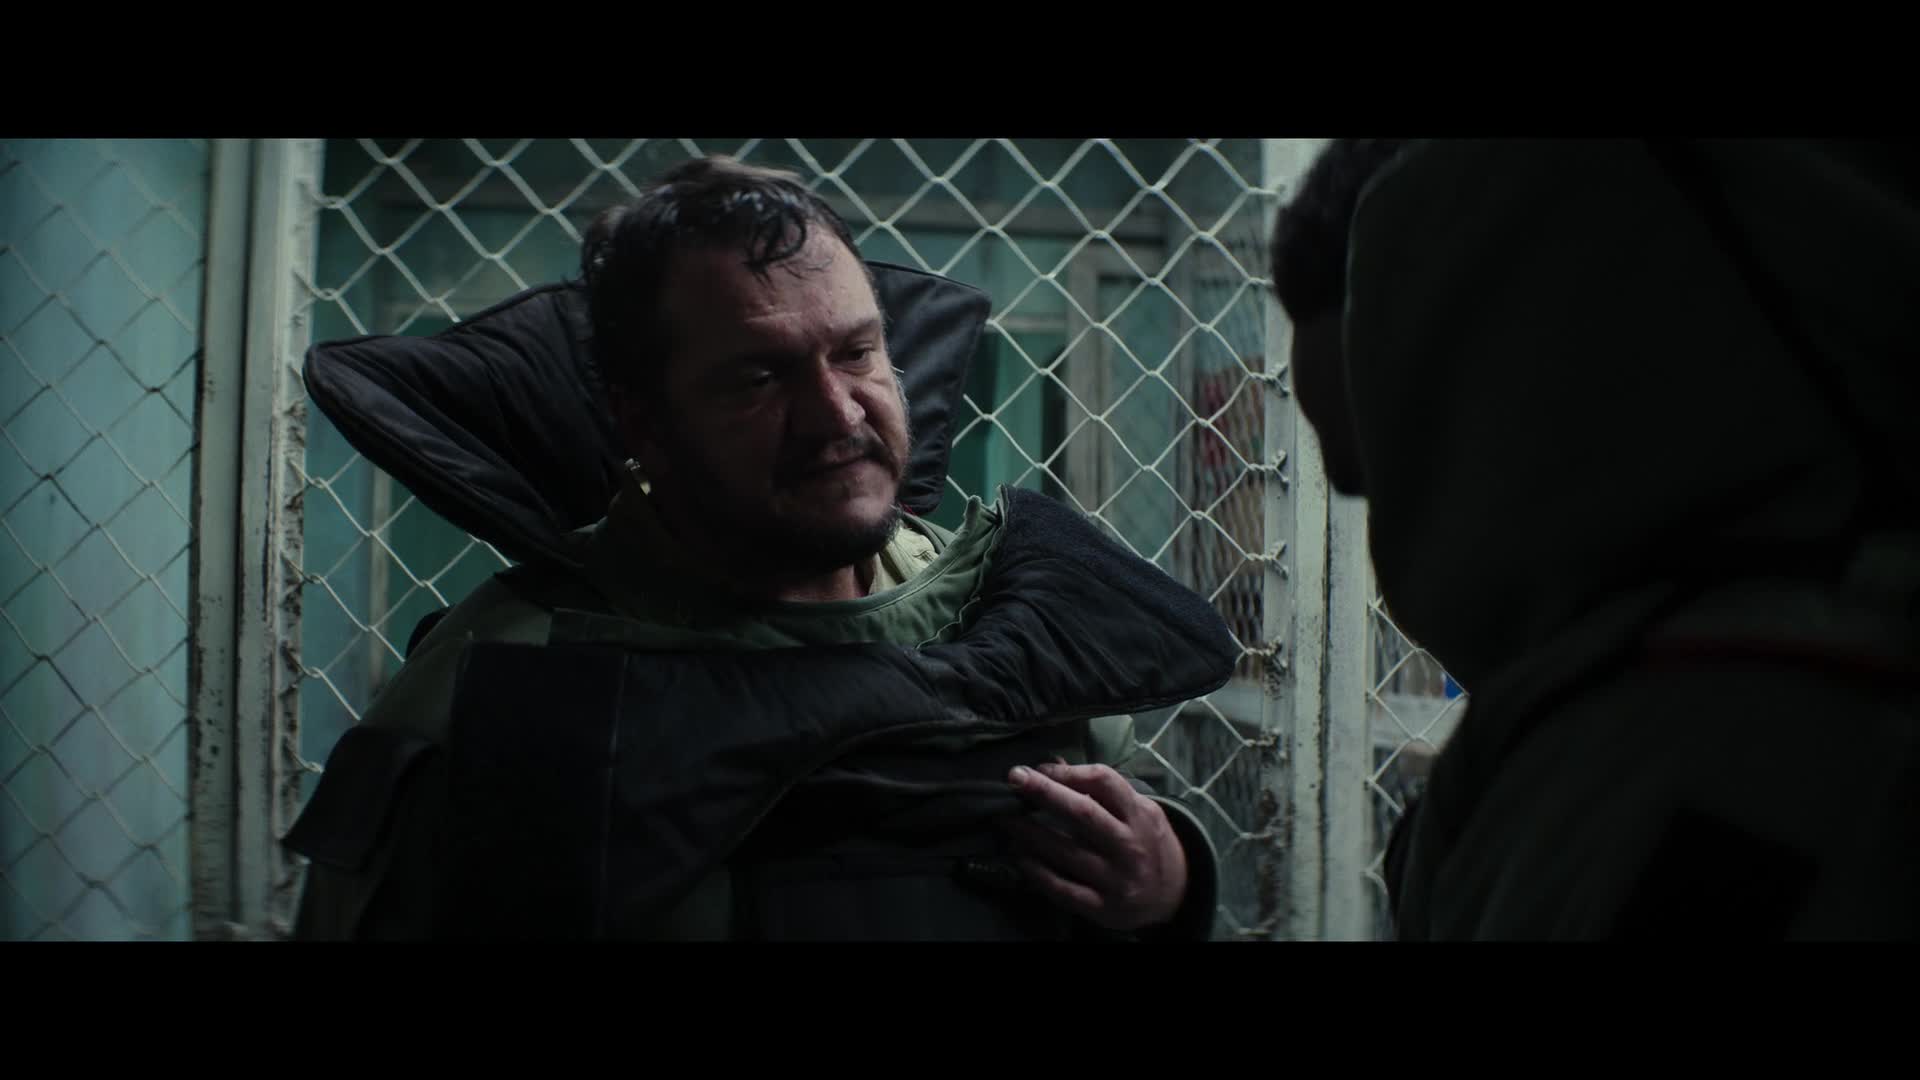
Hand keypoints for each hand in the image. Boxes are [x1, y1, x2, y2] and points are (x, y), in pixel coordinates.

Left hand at [1000, 762, 1187, 931]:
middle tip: (1013, 777)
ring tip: (1004, 819)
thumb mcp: (1137, 810)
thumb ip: (1100, 790)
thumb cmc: (1147, 841)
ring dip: (1030, 833)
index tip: (1040, 768)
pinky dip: (1037, 872)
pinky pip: (1063, 888)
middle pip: (1083, 813)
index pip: (1104, 782)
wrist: (1176, 894)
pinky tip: (1020, 857)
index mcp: (1140, 814)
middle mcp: (1129, 845)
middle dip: (1045, 792)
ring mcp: (1116, 879)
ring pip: (1066, 852)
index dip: (1069, 772)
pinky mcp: (1103, 907)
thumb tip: (1053, 765)